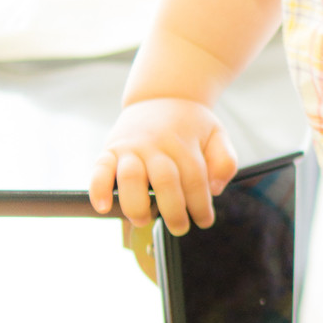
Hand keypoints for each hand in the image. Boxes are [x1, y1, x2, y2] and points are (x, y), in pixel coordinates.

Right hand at [89, 99, 237, 235]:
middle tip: (179, 227)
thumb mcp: (217, 135)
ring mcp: (130, 146)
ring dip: (136, 204)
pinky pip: (99, 169)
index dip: (200, 204)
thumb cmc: (190, 124)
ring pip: (131, 176)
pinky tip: (103, 206)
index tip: (204, 221)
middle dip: (173, 211)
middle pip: (165, 180)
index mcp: (183, 142)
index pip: (195, 179)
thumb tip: (214, 189)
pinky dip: (98, 188)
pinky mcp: (109, 150)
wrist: (161, 95)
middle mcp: (156, 144)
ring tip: (143, 220)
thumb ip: (224, 161)